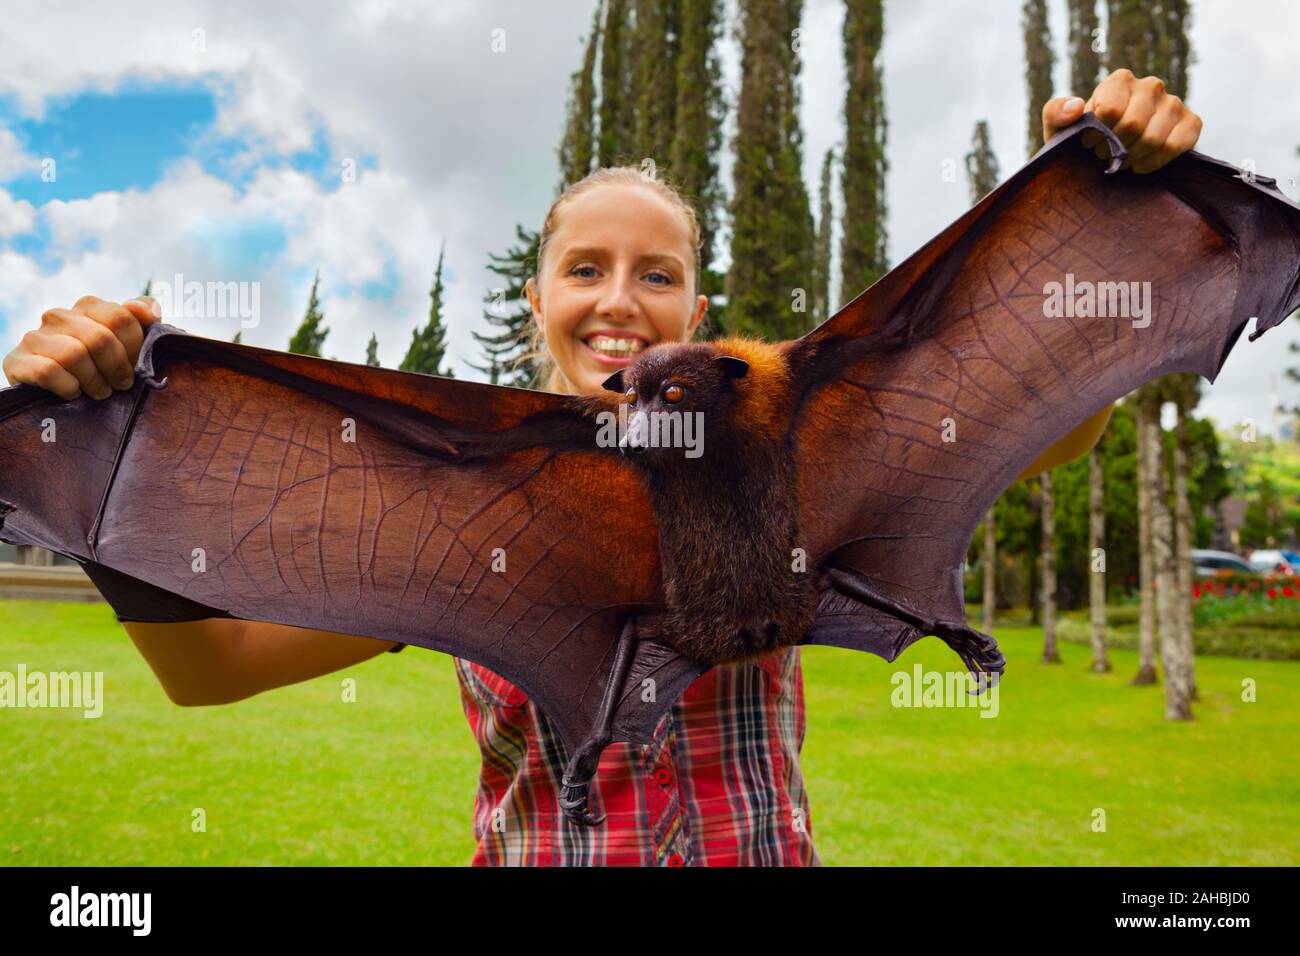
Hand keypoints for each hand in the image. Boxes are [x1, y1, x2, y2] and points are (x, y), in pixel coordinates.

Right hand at [2, 295, 162, 399]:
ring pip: (74, 355)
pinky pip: (48, 371)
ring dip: (94, 381)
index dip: (134, 348)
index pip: (121, 317)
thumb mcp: (125, 345)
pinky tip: (73, 393)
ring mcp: (35, 336)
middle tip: (120, 385)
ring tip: (99, 392)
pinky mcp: (17, 361)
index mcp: (88, 307)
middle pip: (100, 339)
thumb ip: (140, 322)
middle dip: (117, 368)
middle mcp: (59, 316)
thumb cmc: (99, 369)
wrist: (55, 395)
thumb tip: (150, 311)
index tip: (136, 367)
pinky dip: (68, 388)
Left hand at [1042, 68, 1202, 173]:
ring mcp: (1173, 103)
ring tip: (1121, 160)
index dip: (1097, 135)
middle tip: (1105, 156)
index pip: (1110, 110)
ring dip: (1132, 157)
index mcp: (1120, 80)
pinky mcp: (1190, 122)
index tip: (1089, 145)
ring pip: (1153, 138)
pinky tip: (1140, 164)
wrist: (1107, 154)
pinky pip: (1176, 145)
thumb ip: (1056, 112)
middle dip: (1114, 149)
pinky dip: (1155, 161)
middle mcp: (1150, 85)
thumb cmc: (1082, 138)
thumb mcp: (1058, 127)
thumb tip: (1077, 107)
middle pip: (1133, 125)